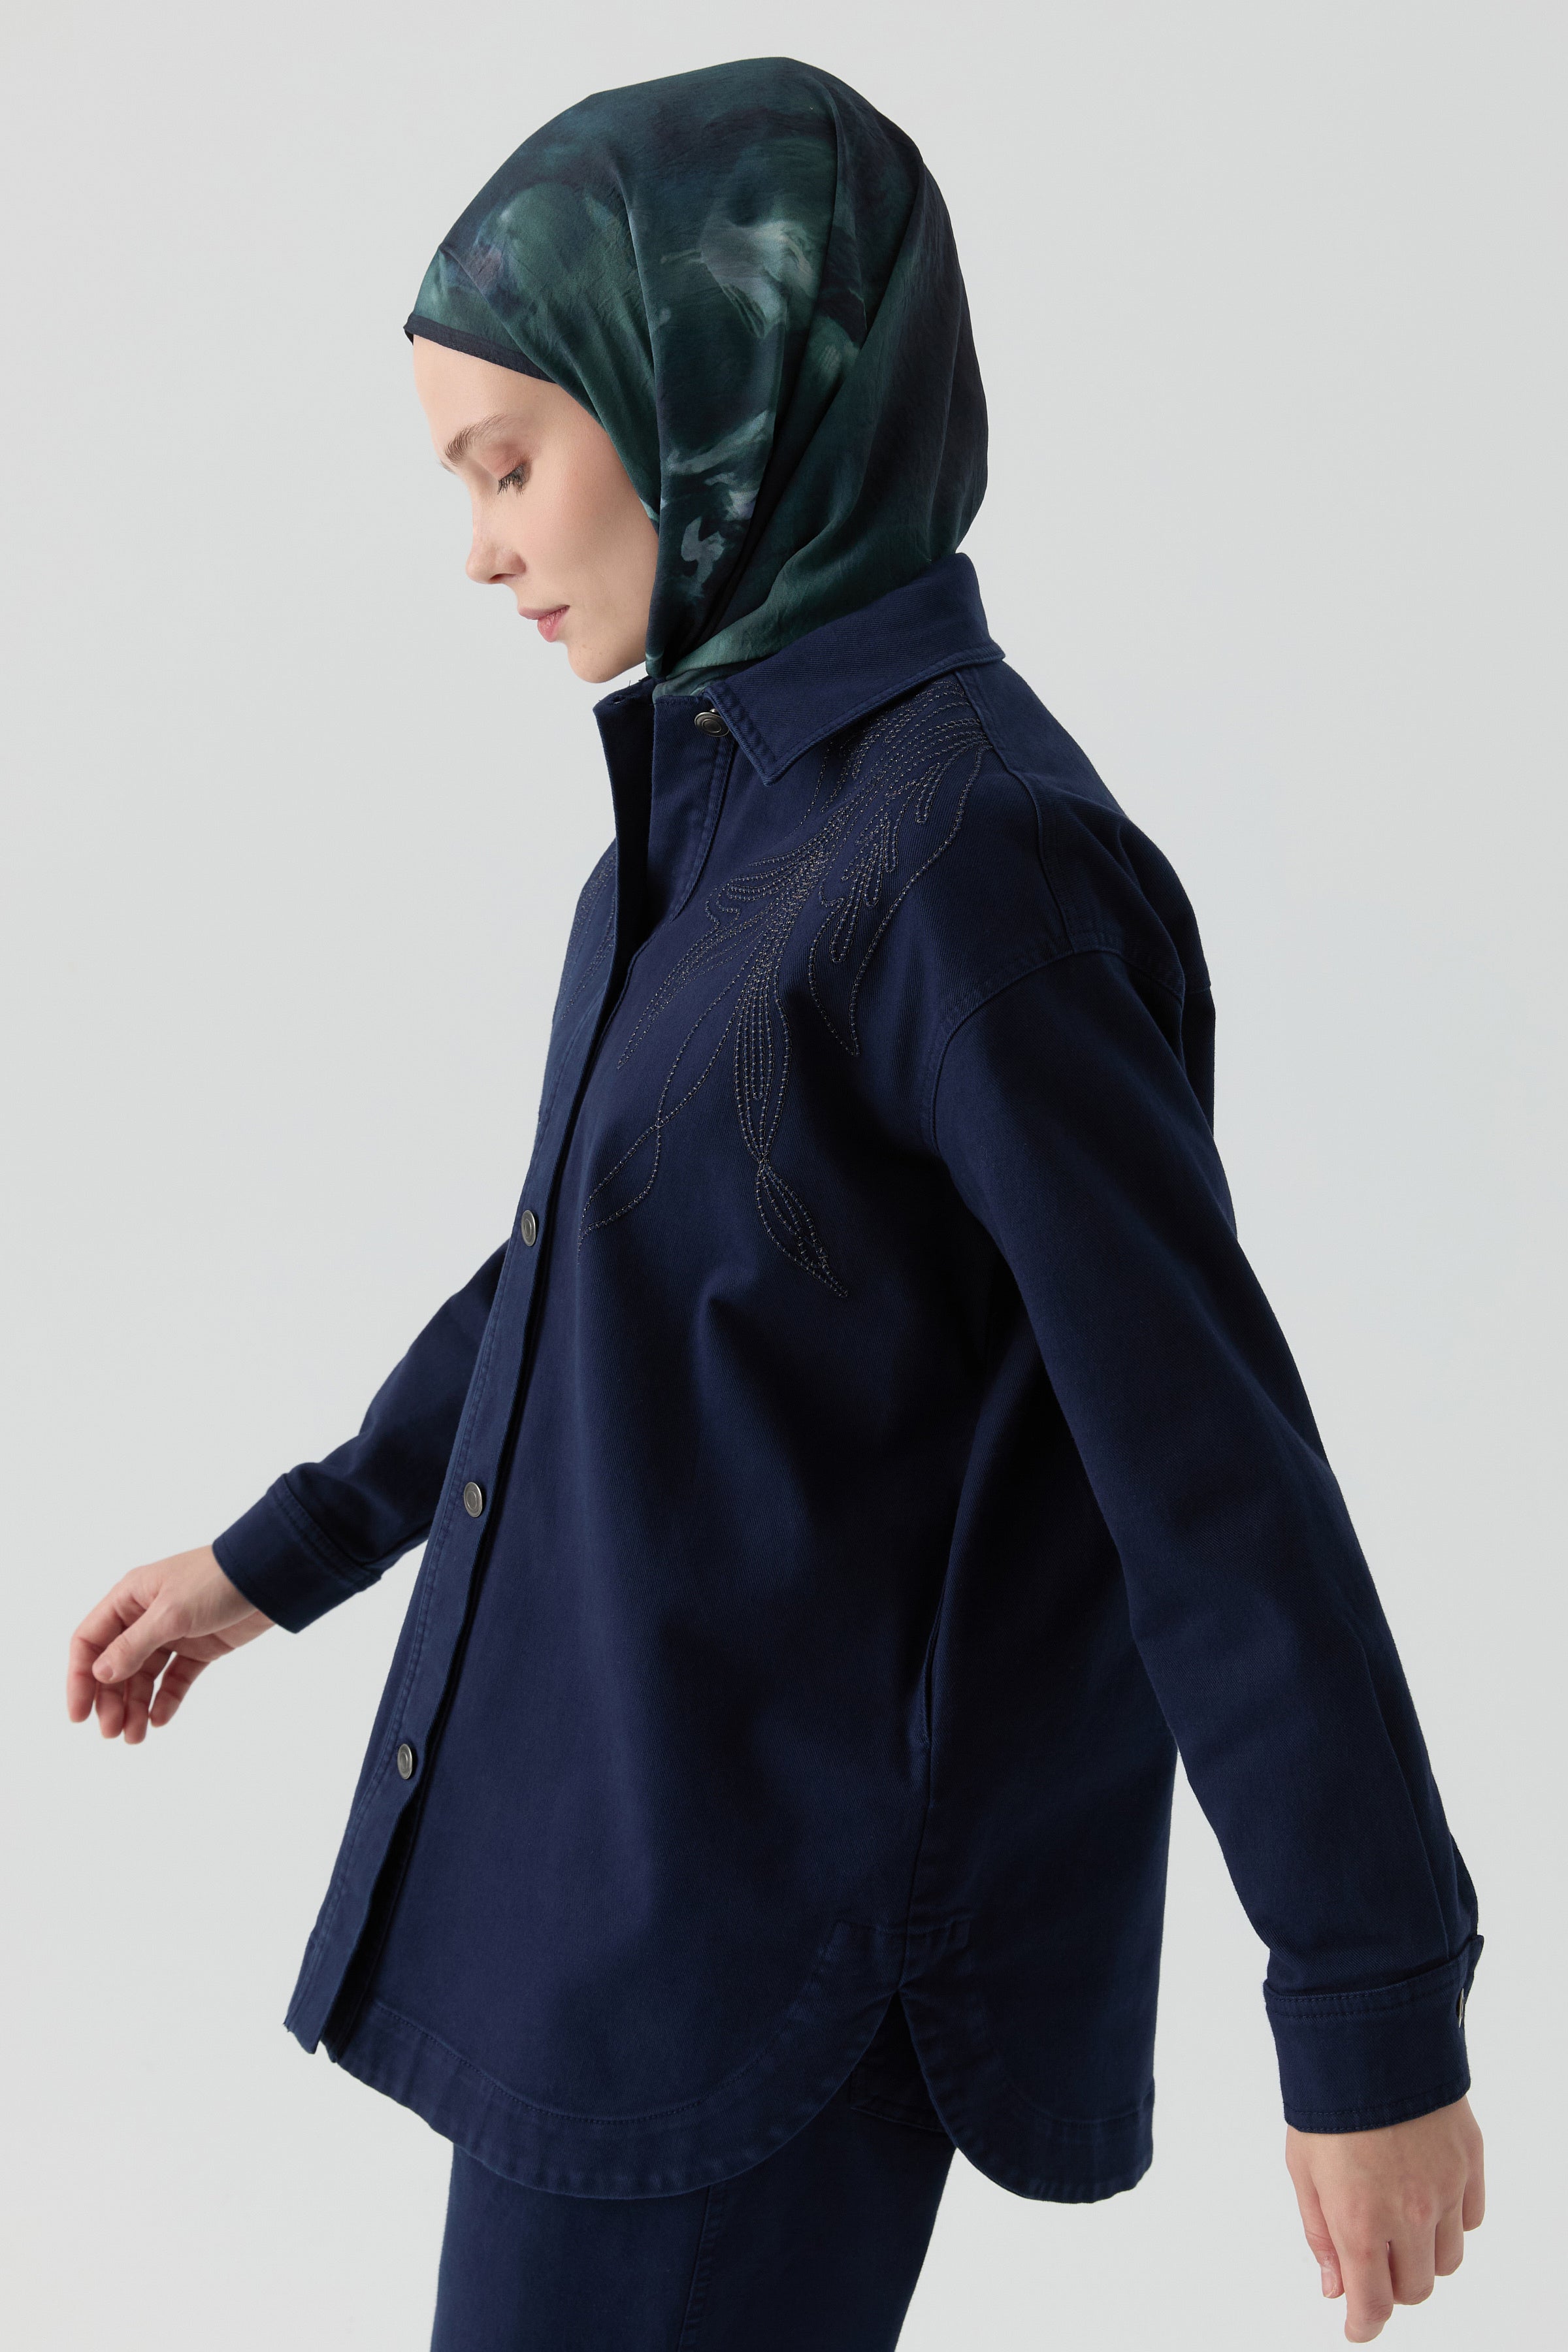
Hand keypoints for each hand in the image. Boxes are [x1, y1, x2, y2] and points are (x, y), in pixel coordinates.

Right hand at [67, 1546, 273, 1742]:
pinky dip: (166, 1699)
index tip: (78, 1715)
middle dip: (110, 1700)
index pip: (90, 1641)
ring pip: (144, 1676)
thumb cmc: (217, 1582)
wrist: (272, 1575)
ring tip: (135, 1737)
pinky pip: (175, 1678)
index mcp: (130, 1598)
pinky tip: (160, 1720)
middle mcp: (146, 1616)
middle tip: (111, 1733)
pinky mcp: (201, 1647)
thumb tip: (100, 1674)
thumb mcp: (171, 1613)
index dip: (80, 1678)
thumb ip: (134, 1645)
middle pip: (115, 1665)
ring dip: (136, 1706)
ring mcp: (174, 1632)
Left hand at [1286, 2095, 1483, 2339]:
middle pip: (1415, 2289)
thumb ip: (1320, 2234)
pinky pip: (1471, 2220)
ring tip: (1399, 2220)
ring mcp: (1446, 2189)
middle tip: (1372, 2258)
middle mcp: (1409, 2214)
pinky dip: (1453, 2221)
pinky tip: (1428, 2196)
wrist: (1368, 2035)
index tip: (1357, 2326)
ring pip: (1448, 2260)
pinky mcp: (1471, 2163)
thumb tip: (1334, 2288)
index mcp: (1360, 2220)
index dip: (1364, 2324)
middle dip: (1391, 2284)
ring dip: (1424, 2255)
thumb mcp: (1302, 2168)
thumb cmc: (1327, 2100)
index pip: (1373, 2304)